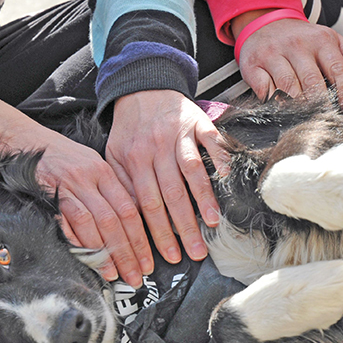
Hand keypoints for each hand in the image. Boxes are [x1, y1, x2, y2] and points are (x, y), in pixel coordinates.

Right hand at [0, 80, 152, 286]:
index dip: (141, 239)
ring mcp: (65, 186)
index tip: (147, 261)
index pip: (129, 210)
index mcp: (103, 170)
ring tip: (114, 275)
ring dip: (104, 254)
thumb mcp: (90, 165)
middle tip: (135, 277)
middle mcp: (87, 178)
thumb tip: (133, 222)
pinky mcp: (44, 196)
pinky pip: (63, 224)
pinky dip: (76, 244)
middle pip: (114, 221)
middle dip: (127, 253)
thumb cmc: (59, 157)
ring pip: (92, 224)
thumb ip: (110, 190)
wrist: (20, 139)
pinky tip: (85, 261)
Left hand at [106, 89, 230, 263]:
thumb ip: (123, 185)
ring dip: (204, 199)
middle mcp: (156, 148)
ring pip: (191, 171)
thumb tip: (132, 220)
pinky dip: (221, 160)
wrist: (144, 87)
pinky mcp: (199, 122)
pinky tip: (228, 181)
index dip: (158, 233)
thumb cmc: (131, 128)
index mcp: (134, 160)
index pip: (146, 205)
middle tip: (195, 252)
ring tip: (213, 224)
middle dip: (183, 227)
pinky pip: (212, 143)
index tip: (169, 256)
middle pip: (171, 194)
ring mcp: (179, 135)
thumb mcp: (114, 156)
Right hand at [233, 11, 342, 111]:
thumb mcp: (328, 38)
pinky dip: (271, 101)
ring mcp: (273, 54)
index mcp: (321, 41)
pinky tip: (278, 106)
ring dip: (297, 105)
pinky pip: (264, 89)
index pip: (337, 69)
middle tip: (326, 119)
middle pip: (312, 82)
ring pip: (288, 87)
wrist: (264, 22)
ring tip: (304, 117)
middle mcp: (297, 46)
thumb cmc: (301, 38)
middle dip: (320, 103)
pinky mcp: (253, 64)